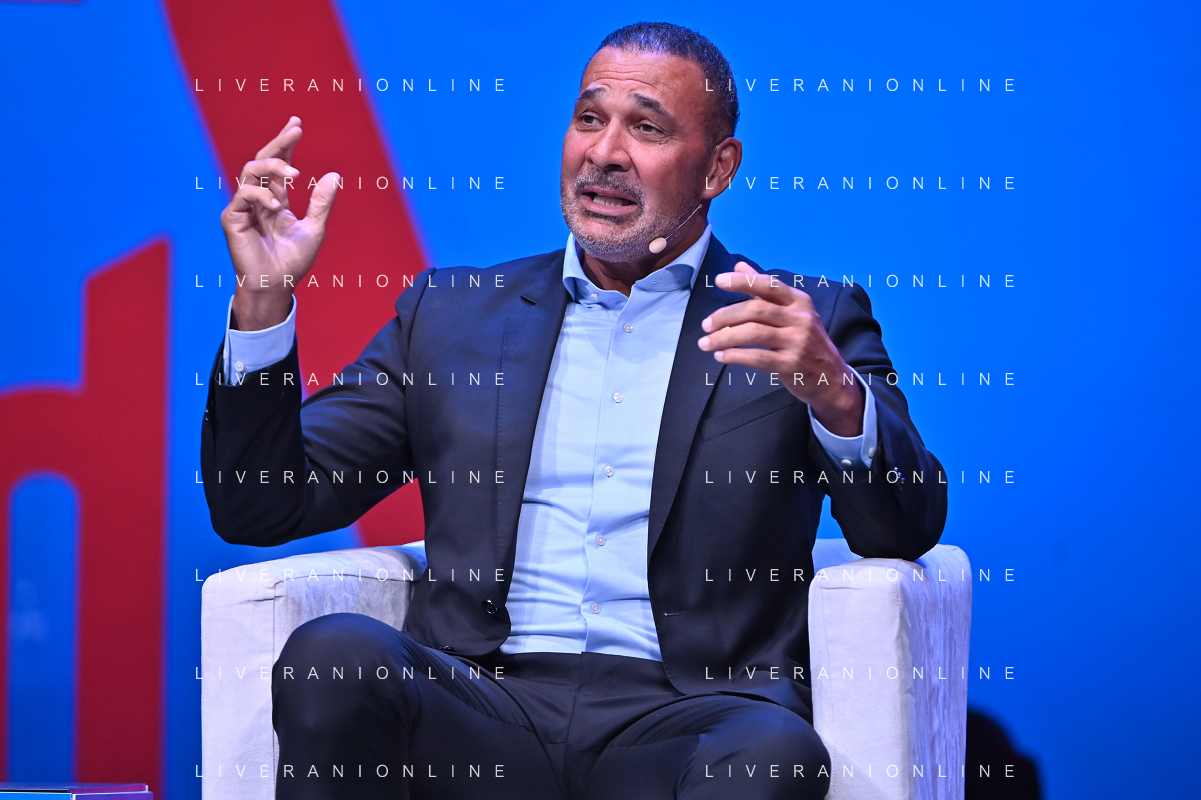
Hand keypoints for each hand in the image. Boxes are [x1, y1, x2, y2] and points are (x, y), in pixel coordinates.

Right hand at [220, 116, 339, 329]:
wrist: (277, 284)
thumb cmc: (293, 261)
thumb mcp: (314, 228)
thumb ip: (322, 202)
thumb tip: (334, 175)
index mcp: (275, 199)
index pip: (278, 165)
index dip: (285, 144)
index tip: (296, 124)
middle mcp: (258, 199)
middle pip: (263, 161)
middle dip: (279, 143)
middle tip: (295, 130)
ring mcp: (243, 207)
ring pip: (250, 171)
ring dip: (273, 166)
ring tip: (294, 173)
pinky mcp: (232, 218)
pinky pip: (243, 195)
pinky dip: (261, 195)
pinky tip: (276, 206)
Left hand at [697, 262, 864, 435]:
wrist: (832, 378)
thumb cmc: (807, 342)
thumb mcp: (792, 312)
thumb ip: (765, 290)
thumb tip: (739, 266)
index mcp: (799, 301)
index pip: (768, 285)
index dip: (743, 281)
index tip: (719, 281)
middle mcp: (800, 318)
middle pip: (756, 309)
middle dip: (725, 315)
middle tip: (705, 325)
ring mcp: (797, 342)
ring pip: (753, 333)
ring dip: (724, 337)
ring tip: (705, 343)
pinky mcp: (791, 365)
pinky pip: (758, 358)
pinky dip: (735, 356)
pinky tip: (721, 356)